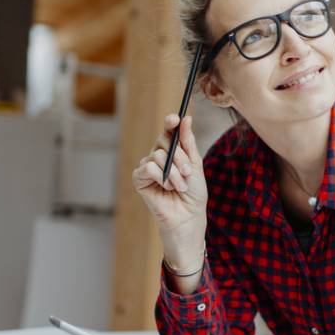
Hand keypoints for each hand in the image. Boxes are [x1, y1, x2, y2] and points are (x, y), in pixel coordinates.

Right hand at [131, 114, 207, 264]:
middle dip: (180, 158)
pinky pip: (147, 166)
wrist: (188, 216)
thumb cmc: (194, 193)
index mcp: (172, 151)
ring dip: (173, 172)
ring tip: (180, 186)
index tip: (175, 118)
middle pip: (164, 141)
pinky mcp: (139, 179)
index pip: (169, 131)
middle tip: (187, 173)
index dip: (171, 122)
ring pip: (157, 155)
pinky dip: (161, 177)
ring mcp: (148, 167)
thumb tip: (185, 118)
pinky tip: (166, 188)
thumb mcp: (195, 164)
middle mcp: (158, 156)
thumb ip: (188, 142)